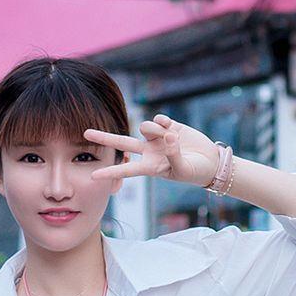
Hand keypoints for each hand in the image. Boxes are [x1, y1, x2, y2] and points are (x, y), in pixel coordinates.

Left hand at [83, 114, 222, 190]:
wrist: (209, 162)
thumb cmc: (195, 172)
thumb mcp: (183, 169)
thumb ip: (173, 155)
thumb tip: (167, 136)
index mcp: (150, 167)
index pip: (126, 170)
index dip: (110, 172)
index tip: (93, 176)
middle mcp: (149, 151)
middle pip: (122, 143)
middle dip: (104, 138)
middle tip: (85, 133)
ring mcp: (157, 138)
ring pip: (145, 127)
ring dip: (154, 130)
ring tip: (169, 137)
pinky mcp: (168, 126)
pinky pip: (158, 119)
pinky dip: (163, 122)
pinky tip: (171, 127)